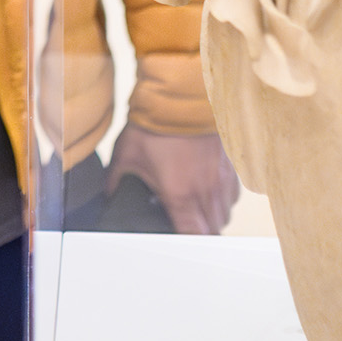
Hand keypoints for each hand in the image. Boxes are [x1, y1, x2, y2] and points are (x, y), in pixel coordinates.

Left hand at [105, 125, 239, 234]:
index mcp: (181, 194)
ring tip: (194, 212)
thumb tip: (109, 197)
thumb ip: (117, 182)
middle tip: (184, 230)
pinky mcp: (230, 165)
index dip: (188, 246)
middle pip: (212, 230)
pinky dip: (222, 200)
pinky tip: (207, 192)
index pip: (194, 236)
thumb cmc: (154, 123)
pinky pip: (232, 195)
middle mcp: (206, 190)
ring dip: (212, 218)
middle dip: (200, 235)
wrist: (181, 93)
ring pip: (225, 214)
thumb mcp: (126, 154)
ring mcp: (221, 178)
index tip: (179, 245)